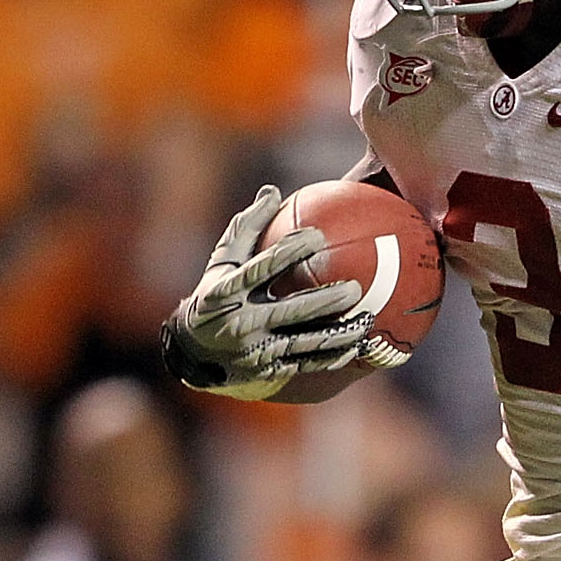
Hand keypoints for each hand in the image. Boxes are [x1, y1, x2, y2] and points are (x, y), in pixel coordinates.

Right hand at [159, 187, 371, 395]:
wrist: (192, 351)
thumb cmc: (213, 295)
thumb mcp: (221, 263)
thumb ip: (246, 229)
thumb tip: (272, 191)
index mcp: (228, 291)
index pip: (262, 267)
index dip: (289, 251)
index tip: (317, 236)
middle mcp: (242, 321)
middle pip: (290, 310)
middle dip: (325, 300)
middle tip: (356, 288)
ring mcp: (255, 350)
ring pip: (305, 342)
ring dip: (339, 334)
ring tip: (367, 321)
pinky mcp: (266, 370)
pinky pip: (305, 363)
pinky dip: (331, 357)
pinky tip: (355, 347)